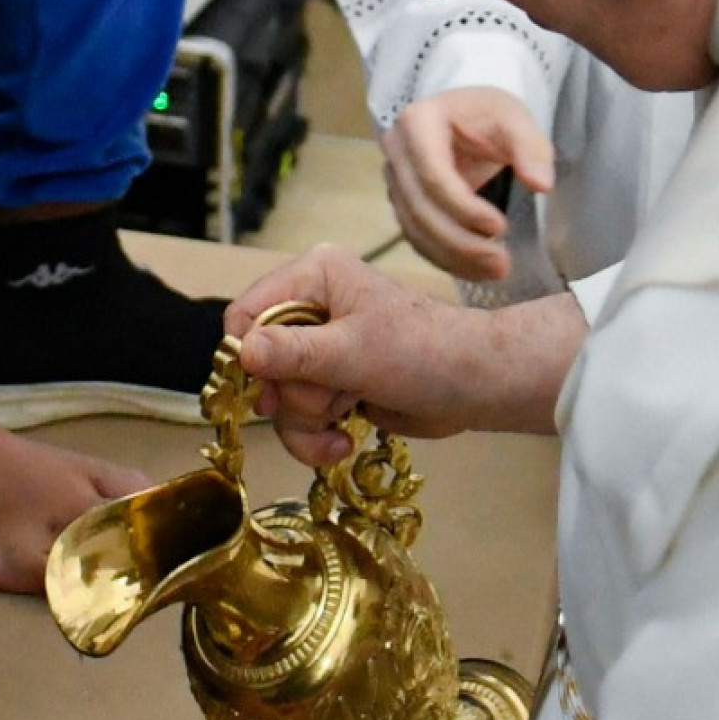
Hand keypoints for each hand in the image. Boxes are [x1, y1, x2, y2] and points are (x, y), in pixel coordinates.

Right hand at [225, 246, 493, 466]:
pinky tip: (341, 441)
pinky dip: (315, 436)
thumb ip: (296, 353)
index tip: (271, 388)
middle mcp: (312, 308)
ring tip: (342, 423)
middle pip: (261, 365)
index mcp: (314, 278)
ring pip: (278, 398)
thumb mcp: (355, 353)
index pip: (247, 313)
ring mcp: (321, 349)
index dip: (250, 355)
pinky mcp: (332, 384)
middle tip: (330, 399)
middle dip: (293, 396)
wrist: (476, 388)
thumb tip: (242, 353)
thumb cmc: (423, 354)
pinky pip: (297, 418)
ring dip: (306, 422)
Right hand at [380, 87, 554, 284]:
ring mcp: (394, 180)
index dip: (464, 208)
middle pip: (420, 209)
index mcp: (418, 122)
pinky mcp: (401, 204)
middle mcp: (396, 152)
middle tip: (502, 263)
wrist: (465, 117)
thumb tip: (541, 184)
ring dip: (454, 258)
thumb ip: (531, 149)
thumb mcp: (515, 120)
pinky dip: (446, 259)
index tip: (500, 228)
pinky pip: (417, 239)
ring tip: (496, 271)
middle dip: (461, 243)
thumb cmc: (488, 115)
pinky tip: (477, 271)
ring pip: (415, 230)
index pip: (434, 175)